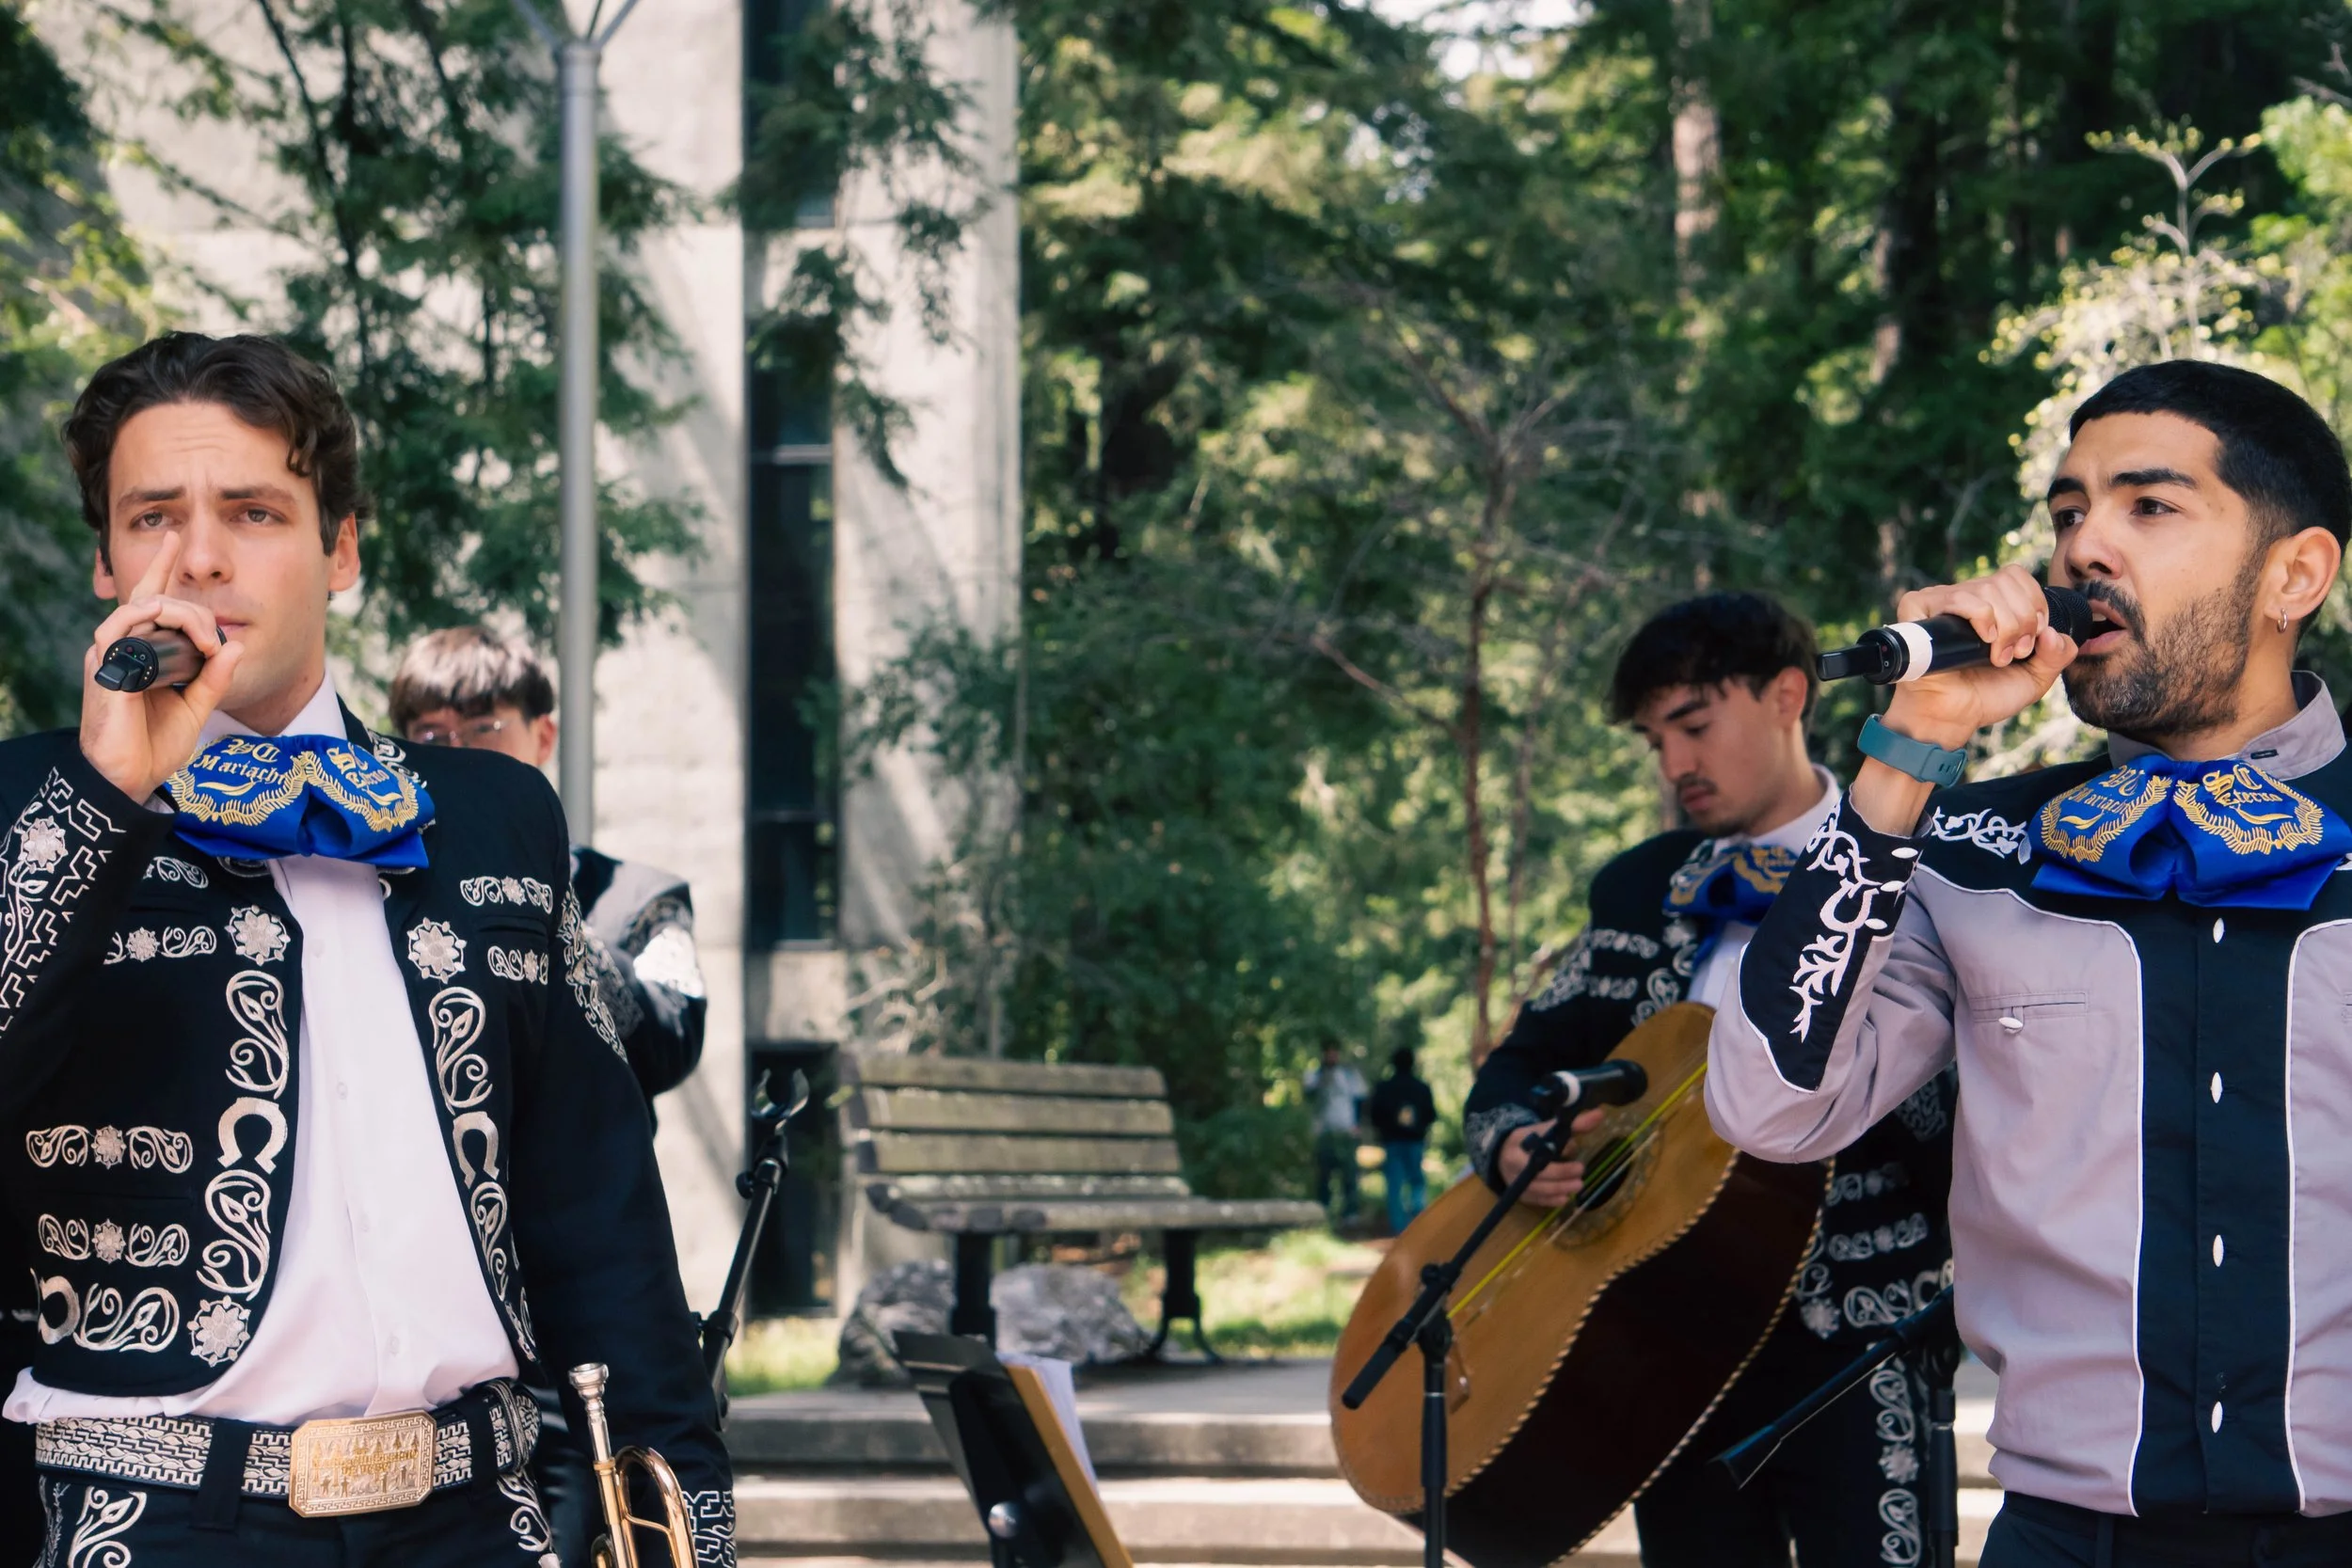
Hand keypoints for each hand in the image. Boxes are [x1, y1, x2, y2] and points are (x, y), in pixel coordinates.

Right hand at [79, 534, 242, 802]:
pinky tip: (180, 637)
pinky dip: (150, 623)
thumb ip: (215, 677)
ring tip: (206, 643)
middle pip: (155, 599)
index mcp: (143, 652)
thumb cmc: (155, 745)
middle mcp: (124, 646)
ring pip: (144, 607)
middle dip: (194, 608)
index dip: (160, 567)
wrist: (130, 779)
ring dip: (183, 615)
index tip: (174, 538)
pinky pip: (118, 628)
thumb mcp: (197, 707)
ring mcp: (111, 654)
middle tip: (217, 640)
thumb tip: (236, 645)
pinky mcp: (104, 667)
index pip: (150, 599)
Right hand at [1496, 1108, 1606, 1207]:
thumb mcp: (1548, 1130)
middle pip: (1536, 1168)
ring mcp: (1514, 1180)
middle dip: (1560, 1171)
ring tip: (1579, 1185)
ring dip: (1559, 1187)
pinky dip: (1551, 1200)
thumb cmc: (1533, 1142)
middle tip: (1581, 1169)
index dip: (1553, 1144)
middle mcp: (1513, 1160)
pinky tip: (1565, 1198)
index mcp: (1519, 1139)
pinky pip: (1536, 1200)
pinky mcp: (1520, 1194)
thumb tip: (1600, 1114)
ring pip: (1537, 1187)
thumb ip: (1574, 1125)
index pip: (1536, 1141)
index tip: (1573, 1145)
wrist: (1505, 1156)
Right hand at [1879, 563, 2079, 749]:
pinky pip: (1958, 597)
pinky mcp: (1918, 608)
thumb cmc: (1986, 696)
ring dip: (2004, 626)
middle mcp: (1965, 597)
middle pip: (2005, 580)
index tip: (2031, 640)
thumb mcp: (2035, 676)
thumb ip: (2058, 654)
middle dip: (2022, 620)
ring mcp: (1939, 600)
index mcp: (1990, 604)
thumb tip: (2054, 632)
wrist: (1953, 717)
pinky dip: (1980, 617)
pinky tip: (1982, 640)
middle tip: (2014, 654)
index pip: (2016, 576)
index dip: (2033, 603)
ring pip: (1986, 589)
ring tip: (1997, 657)